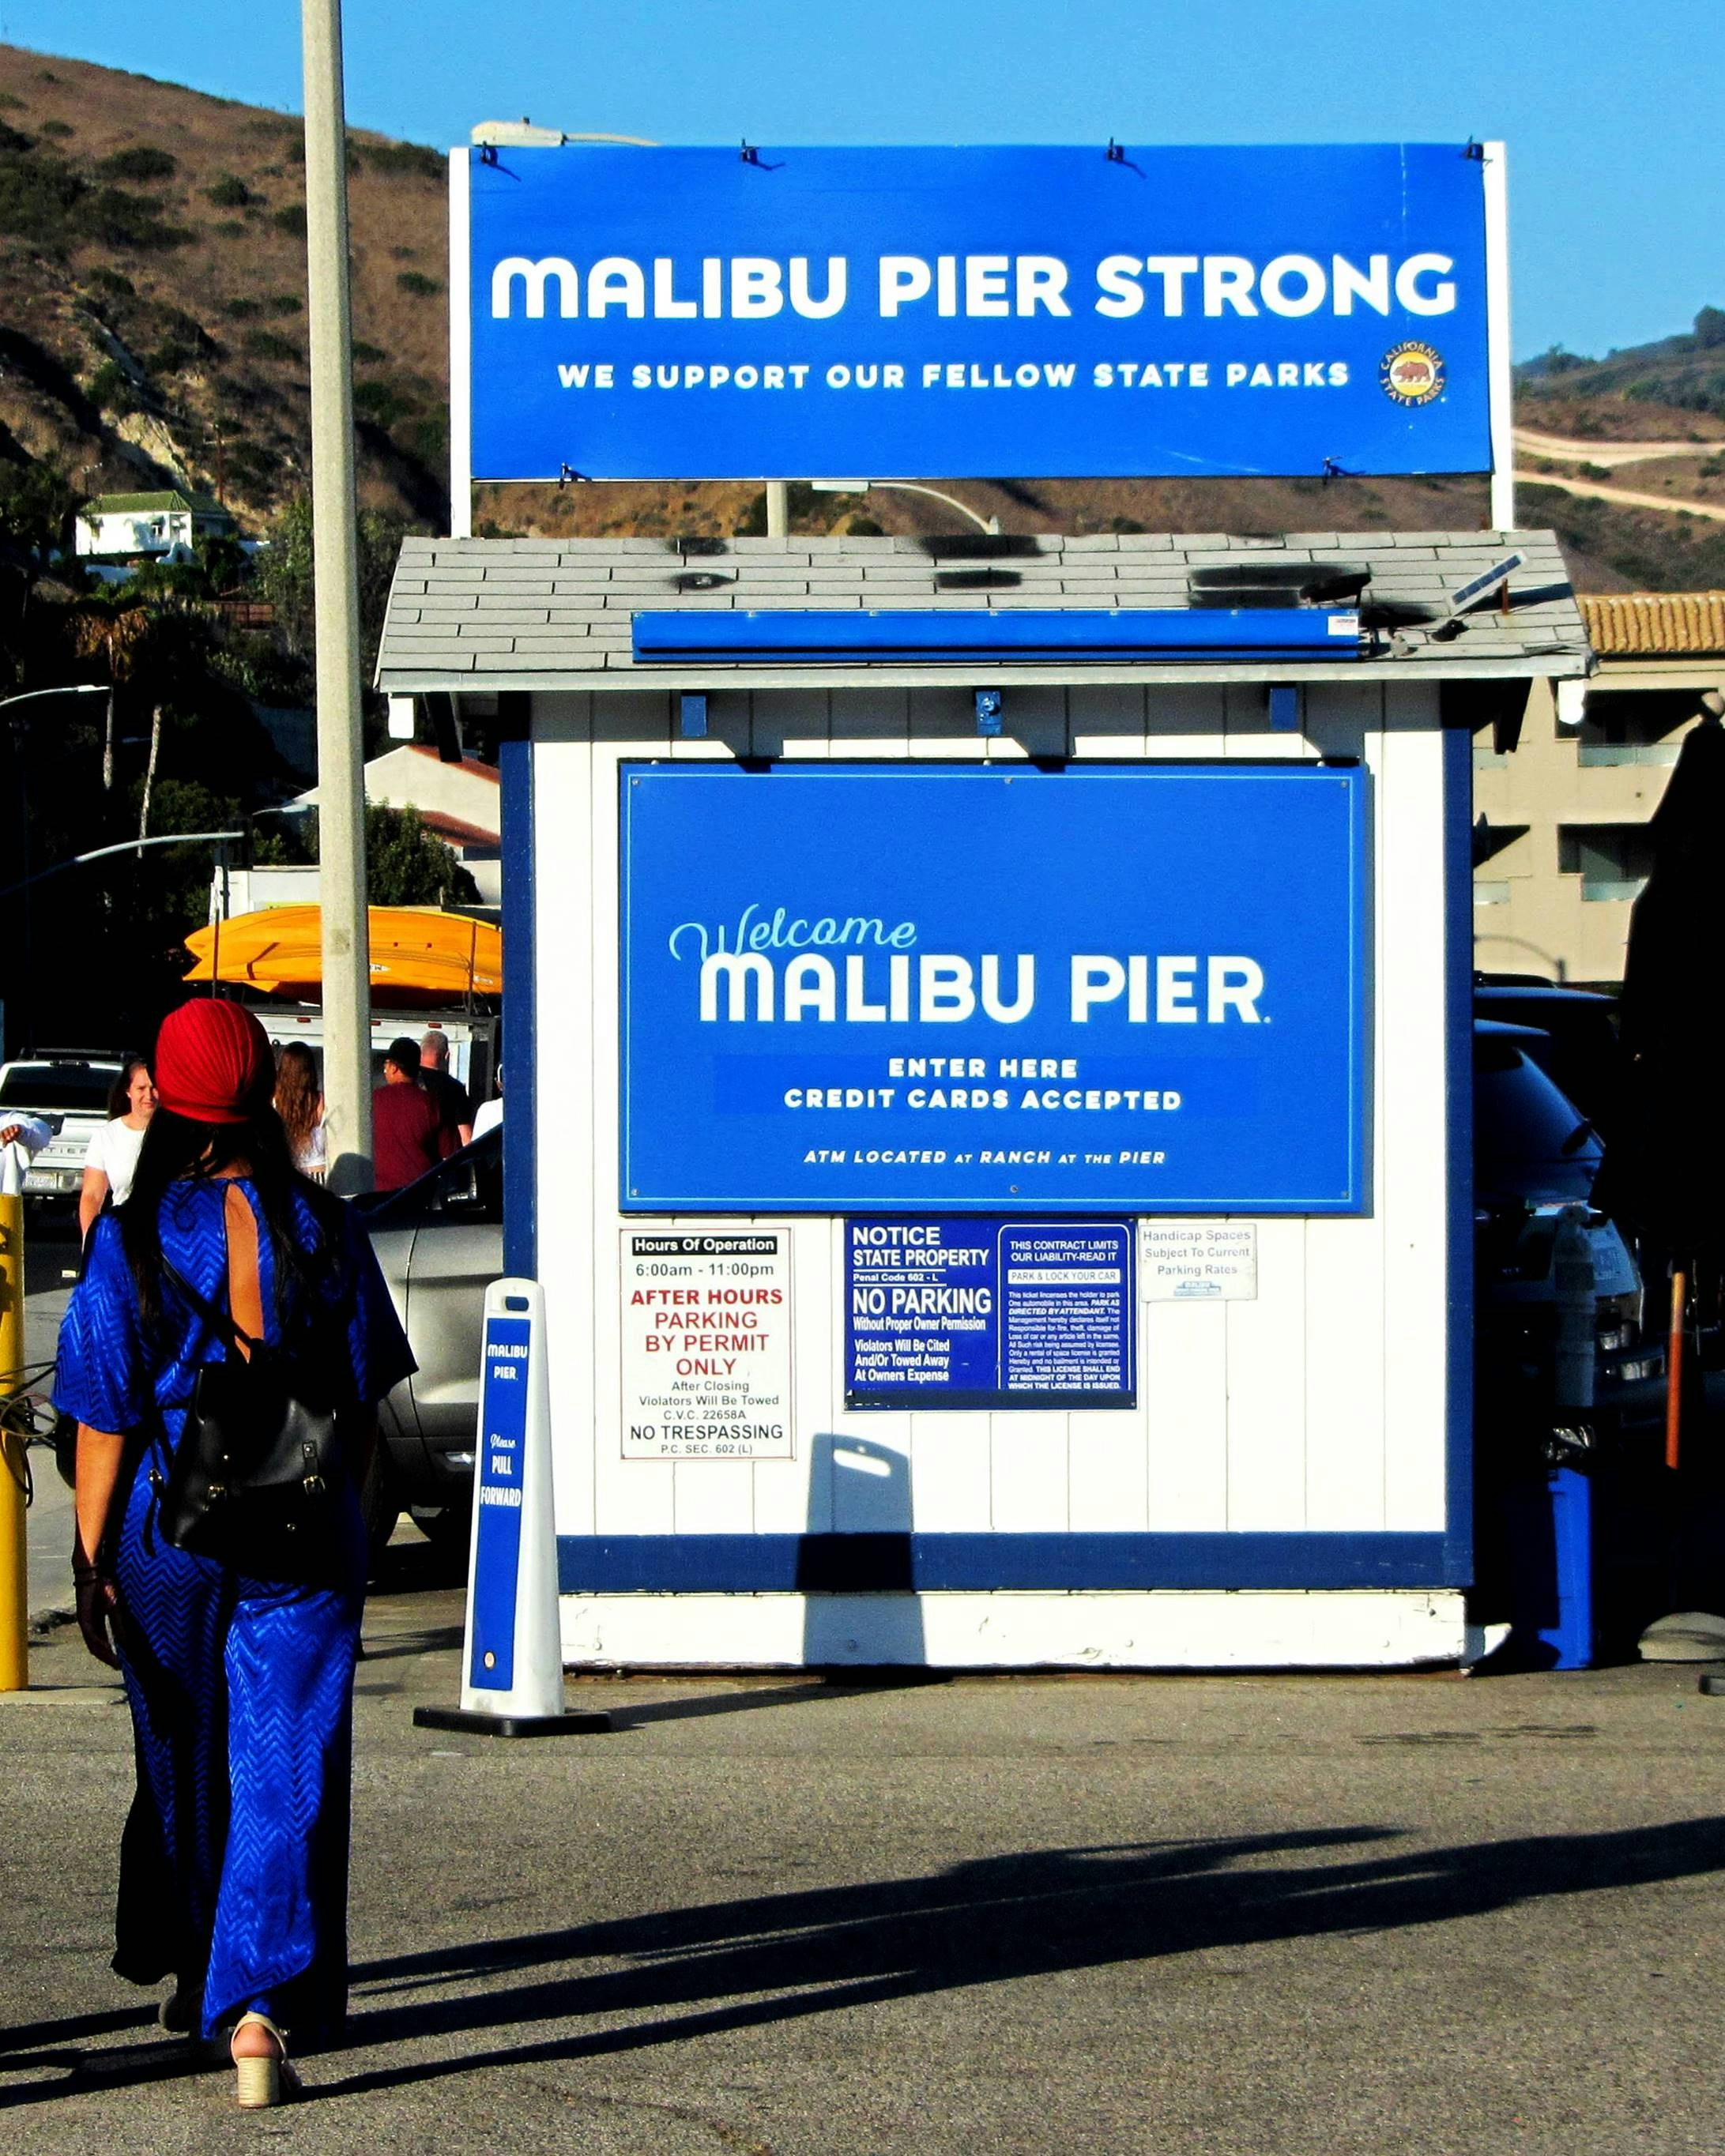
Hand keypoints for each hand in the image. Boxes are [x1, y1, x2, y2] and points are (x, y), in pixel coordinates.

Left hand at [0, 1123, 20, 1144]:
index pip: (1, 1134)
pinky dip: (16, 1128)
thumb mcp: (8, 1140)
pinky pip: (15, 1126)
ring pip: (10, 1128)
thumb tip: (3, 1146)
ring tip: (12, 1135)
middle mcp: (6, 1129)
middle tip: (9, 1138)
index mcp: (3, 1132)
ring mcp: (11, 1127)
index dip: (1, 1136)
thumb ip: (5, 1142)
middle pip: (6, 1131)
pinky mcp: (16, 1126)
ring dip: (11, 1131)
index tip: (2, 1140)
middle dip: (7, 1134)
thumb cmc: (10, 1136)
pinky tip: (16, 1130)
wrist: (16, 1131)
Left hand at [72, 1527, 123, 1669]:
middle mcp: (89, 1624)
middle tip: (118, 1666)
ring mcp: (85, 1621)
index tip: (121, 1661)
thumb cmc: (105, 1585)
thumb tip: (123, 1641)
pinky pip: (92, 1634)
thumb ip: (118, 1623)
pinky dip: (99, 1642)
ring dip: (103, 1653)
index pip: (103, 1641)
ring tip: (114, 1661)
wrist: (94, 1572)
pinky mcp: (84, 1617)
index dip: (111, 1651)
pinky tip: (107, 1648)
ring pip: (93, 1643)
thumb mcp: (116, 1607)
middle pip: (96, 1646)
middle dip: (107, 1657)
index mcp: (97, 1621)